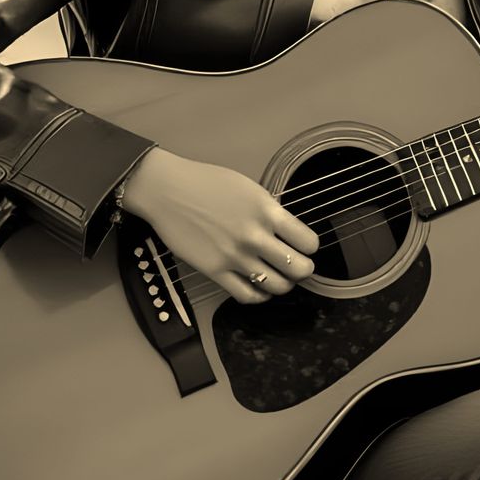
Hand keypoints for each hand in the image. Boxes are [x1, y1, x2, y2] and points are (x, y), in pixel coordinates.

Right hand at [120, 148, 319, 302]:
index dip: (310, 247)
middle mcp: (255, 236)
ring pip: (277, 286)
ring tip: (278, 277)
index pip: (307, 241)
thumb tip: (286, 231)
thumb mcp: (249, 189)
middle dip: (302, 270)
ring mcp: (235, 256)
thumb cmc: (206, 183)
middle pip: (298, 268)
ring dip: (283, 284)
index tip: (305, 247)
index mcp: (267, 211)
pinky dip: (259, 295)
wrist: (169, 191)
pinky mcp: (215, 271)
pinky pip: (248, 295)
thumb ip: (269, 211)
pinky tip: (259, 287)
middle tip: (297, 266)